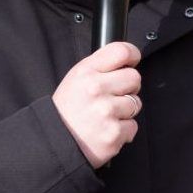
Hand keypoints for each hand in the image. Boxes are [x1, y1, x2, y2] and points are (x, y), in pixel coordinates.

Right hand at [52, 42, 142, 167]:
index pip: (121, 52)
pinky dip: (123, 130)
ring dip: (125, 111)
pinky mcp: (114, 132)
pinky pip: (133, 125)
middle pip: (135, 77)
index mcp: (86, 72)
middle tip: (113, 96)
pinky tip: (107, 129)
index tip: (132, 62)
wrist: (56, 141)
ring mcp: (106, 111)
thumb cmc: (68, 110)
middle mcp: (96, 89)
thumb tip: (126, 60)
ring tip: (106, 116)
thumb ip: (100, 67)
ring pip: (136, 103)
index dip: (132, 55)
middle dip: (129, 87)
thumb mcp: (76, 79)